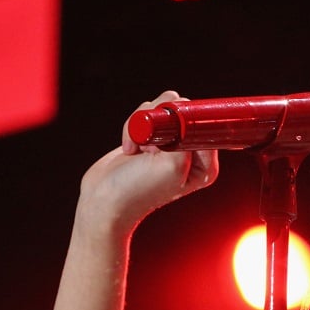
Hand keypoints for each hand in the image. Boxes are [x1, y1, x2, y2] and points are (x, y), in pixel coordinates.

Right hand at [77, 91, 218, 232]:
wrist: (103, 199)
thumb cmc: (138, 190)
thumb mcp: (173, 165)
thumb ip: (187, 137)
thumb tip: (187, 113)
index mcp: (205, 164)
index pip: (206, 126)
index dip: (186, 120)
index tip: (167, 130)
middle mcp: (191, 153)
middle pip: (183, 112)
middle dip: (162, 119)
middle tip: (149, 142)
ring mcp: (170, 144)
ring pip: (162, 110)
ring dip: (144, 123)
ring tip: (137, 147)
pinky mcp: (150, 138)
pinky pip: (146, 115)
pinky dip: (133, 126)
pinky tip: (130, 149)